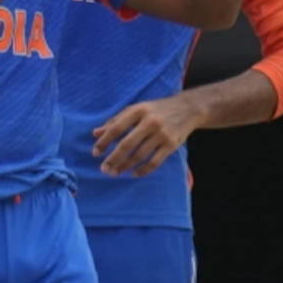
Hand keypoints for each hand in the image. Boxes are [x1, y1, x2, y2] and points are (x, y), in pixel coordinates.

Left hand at [92, 93, 207, 177]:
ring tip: (115, 173)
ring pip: (140, 155)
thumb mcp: (135, 110)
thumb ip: (115, 121)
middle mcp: (150, 122)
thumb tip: (95, 134)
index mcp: (138, 110)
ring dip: (125, 166)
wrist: (187, 109)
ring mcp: (162, 134)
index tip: (95, 153)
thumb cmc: (155, 110)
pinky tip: (134, 173)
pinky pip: (155, 162)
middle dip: (113, 159)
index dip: (104, 142)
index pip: (116, 128)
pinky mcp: (172, 145)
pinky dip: (143, 170)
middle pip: (127, 144)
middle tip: (103, 169)